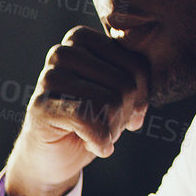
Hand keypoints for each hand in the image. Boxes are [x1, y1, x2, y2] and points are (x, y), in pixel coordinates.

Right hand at [1, 26, 149, 195]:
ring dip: (113, 129)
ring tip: (100, 135)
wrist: (52, 157)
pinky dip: (100, 141)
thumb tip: (154, 81)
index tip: (129, 113)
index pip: (136, 64)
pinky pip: (90, 120)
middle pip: (125, 83)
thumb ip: (133, 76)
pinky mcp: (41, 106)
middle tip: (112, 127)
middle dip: (125, 115)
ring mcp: (48, 78)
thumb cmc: (89, 120)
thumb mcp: (117, 92)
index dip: (141, 97)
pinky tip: (94, 146)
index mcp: (81, 39)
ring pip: (110, 101)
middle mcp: (62, 52)